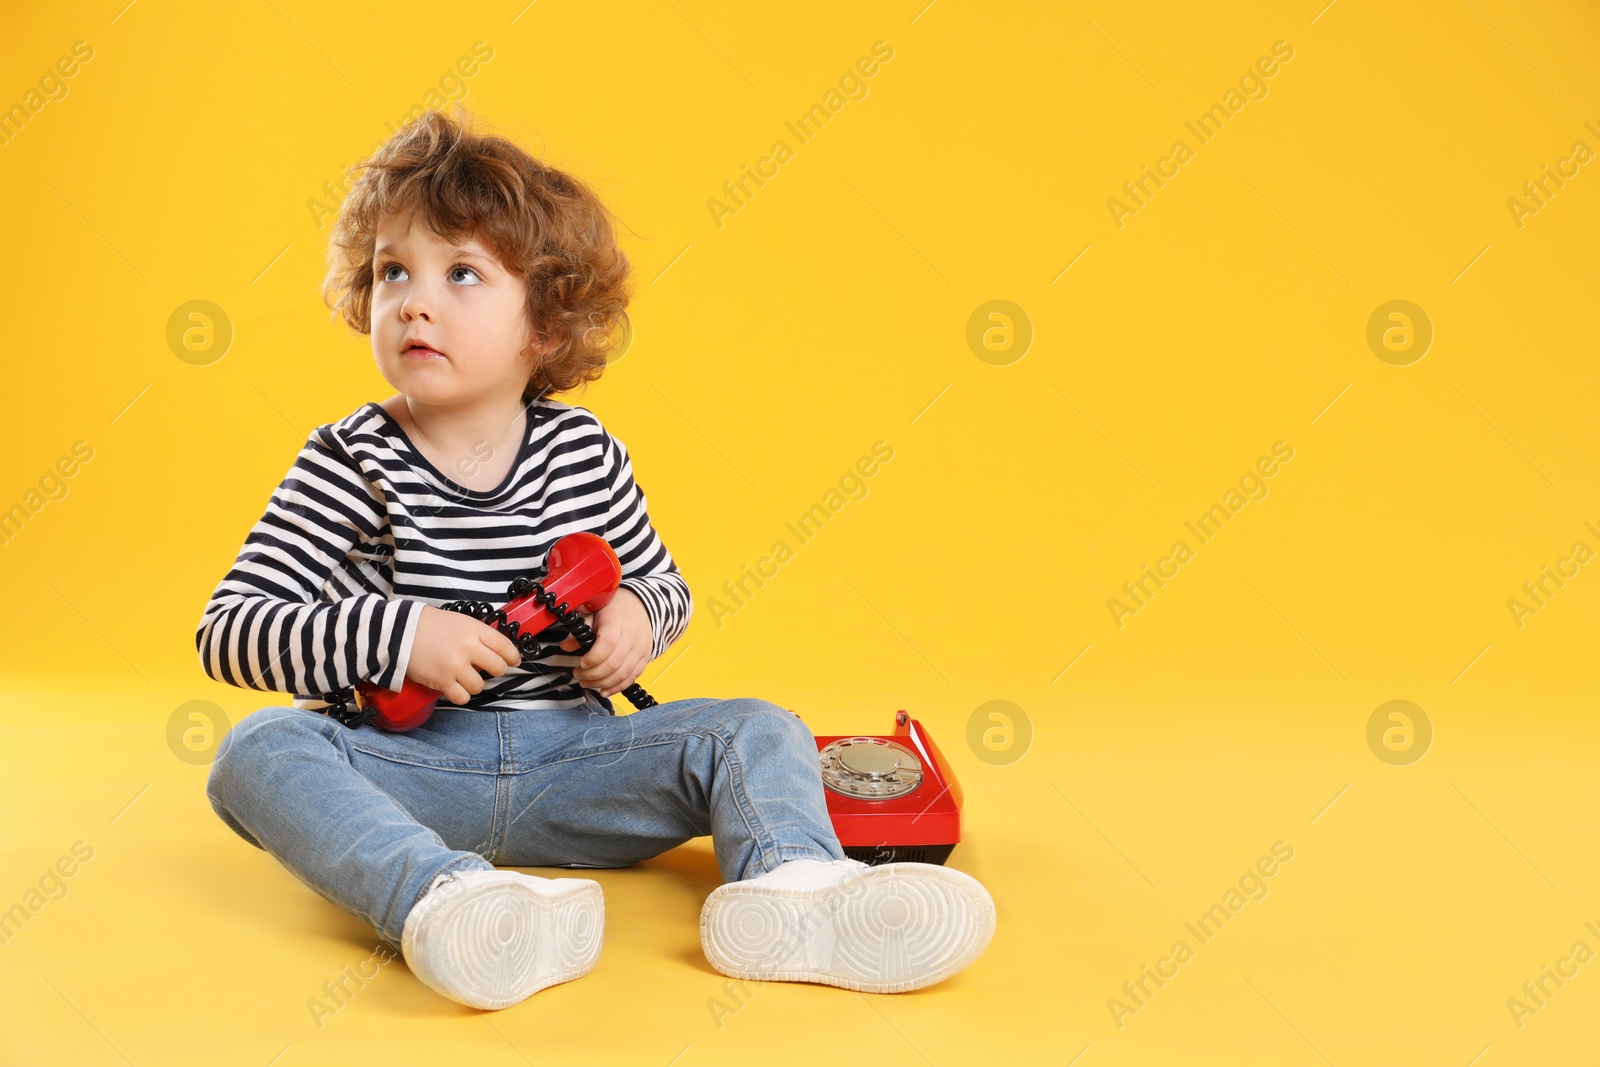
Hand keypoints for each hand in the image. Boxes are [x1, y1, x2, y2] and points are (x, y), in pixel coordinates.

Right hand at [404, 604, 522, 705]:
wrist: (400, 632)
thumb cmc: (430, 625)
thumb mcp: (460, 621)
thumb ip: (479, 635)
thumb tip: (498, 651)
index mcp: (474, 630)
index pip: (505, 646)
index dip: (513, 657)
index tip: (513, 661)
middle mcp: (468, 648)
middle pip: (498, 668)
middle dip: (497, 670)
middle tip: (489, 669)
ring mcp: (455, 666)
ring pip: (480, 685)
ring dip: (475, 683)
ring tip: (465, 676)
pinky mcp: (441, 681)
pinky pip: (462, 697)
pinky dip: (461, 694)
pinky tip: (455, 686)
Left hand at [558, 586, 652, 697]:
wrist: (639, 607)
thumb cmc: (614, 609)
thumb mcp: (593, 613)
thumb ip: (580, 629)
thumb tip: (566, 646)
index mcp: (617, 623)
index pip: (607, 645)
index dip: (592, 658)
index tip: (580, 663)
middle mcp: (632, 637)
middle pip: (613, 663)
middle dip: (592, 675)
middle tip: (578, 675)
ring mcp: (640, 649)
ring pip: (622, 674)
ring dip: (602, 684)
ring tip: (587, 683)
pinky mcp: (644, 658)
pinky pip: (632, 678)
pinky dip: (617, 687)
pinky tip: (604, 691)